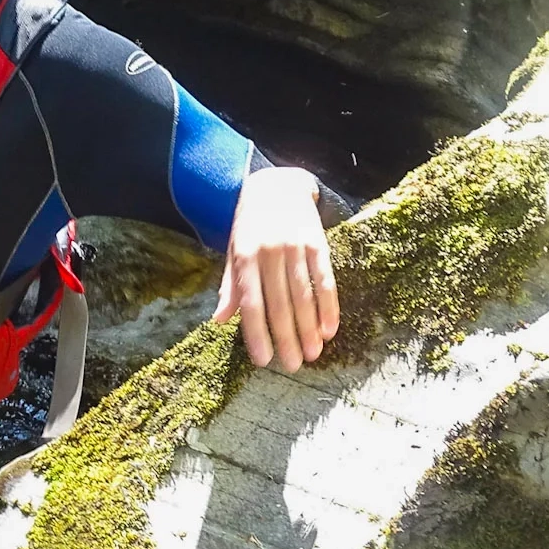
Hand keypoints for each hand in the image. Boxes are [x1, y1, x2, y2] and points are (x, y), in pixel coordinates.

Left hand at [212, 166, 337, 372]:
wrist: (277, 183)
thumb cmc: (250, 223)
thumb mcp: (233, 249)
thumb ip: (230, 285)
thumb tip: (219, 320)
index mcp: (245, 256)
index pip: (251, 302)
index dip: (257, 333)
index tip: (264, 361)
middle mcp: (270, 252)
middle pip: (280, 304)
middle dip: (287, 338)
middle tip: (294, 366)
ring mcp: (295, 247)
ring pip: (304, 295)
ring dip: (309, 328)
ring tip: (313, 354)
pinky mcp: (318, 242)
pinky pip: (325, 279)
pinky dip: (328, 306)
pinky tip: (329, 329)